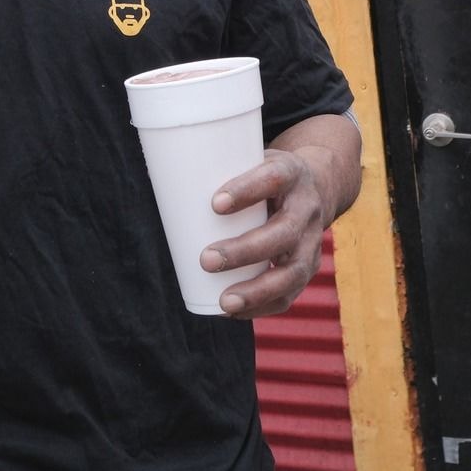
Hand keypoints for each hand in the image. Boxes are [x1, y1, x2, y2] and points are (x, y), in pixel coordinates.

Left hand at [199, 147, 332, 318]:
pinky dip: (262, 306)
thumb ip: (214, 169)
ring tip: (223, 300)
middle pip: (283, 233)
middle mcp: (307, 208)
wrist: (314, 186)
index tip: (214, 204)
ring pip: (291, 272)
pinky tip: (234, 311)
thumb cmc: (263, 175)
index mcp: (292, 174)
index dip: (247, 190)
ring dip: (256, 290)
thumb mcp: (249, 159)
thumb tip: (157, 172)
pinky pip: (289, 294)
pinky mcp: (307, 268)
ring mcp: (312, 242)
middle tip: (207, 259)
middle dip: (245, 250)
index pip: (274, 179)